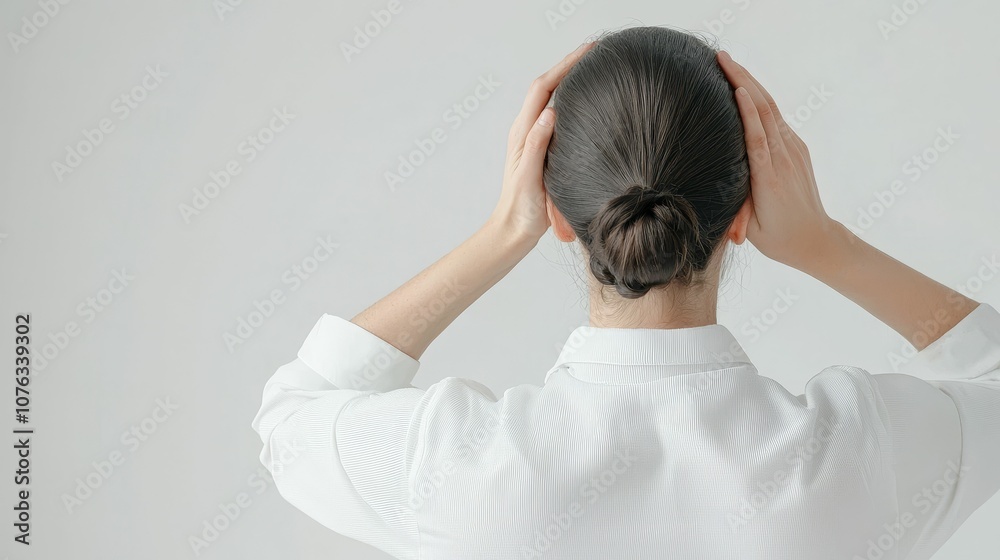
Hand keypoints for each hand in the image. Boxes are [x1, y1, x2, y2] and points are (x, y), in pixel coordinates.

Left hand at [488, 42, 594, 242]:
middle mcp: (527, 130)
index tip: (588, 52)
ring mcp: (534, 139)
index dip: (565, 66)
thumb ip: (536, 146)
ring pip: (552, 99)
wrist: (514, 231)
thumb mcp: (529, 178)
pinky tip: (586, 101)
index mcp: (522, 133)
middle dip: (569, 65)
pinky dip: (571, 100)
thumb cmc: (521, 210)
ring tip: (594, 66)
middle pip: (547, 87)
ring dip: (569, 79)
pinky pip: (558, 116)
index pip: (543, 89)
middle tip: (596, 51)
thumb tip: (549, 113)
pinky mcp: (543, 149)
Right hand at [717, 51, 837, 270]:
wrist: (816, 239)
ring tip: (730, 62)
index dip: (745, 109)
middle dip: (743, 79)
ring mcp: (793, 151)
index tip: (732, 84)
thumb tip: (717, 198)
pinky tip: (745, 86)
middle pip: (763, 111)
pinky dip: (759, 99)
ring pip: (770, 109)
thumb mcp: (753, 229)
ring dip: (750, 82)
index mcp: (769, 179)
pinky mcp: (797, 150)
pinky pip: (775, 118)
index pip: (757, 135)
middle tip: (721, 57)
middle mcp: (784, 158)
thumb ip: (738, 211)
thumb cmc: (778, 238)